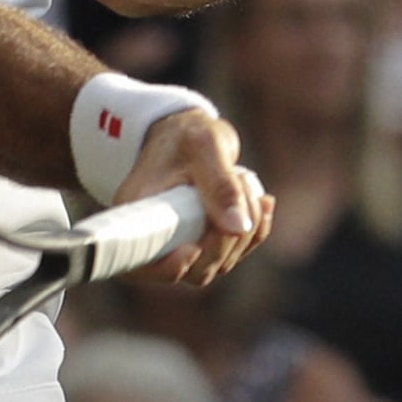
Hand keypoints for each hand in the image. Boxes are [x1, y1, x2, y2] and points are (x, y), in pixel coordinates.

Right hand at [115, 108, 271, 288]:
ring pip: (219, 263)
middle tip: (239, 186)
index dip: (167, 268)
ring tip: (245, 182)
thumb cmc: (187, 134)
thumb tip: (239, 227)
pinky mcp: (205, 242)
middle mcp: (156, 236)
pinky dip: (256, 232)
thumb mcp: (204, 147)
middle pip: (193, 268)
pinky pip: (235, 253)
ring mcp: (182, 244)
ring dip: (246, 231)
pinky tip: (263, 202)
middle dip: (226, 238)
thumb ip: (220, 185)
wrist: (191, 133)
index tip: (192, 249)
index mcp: (138, 212)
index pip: (141, 263)